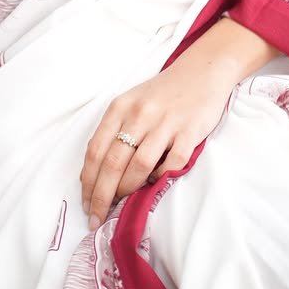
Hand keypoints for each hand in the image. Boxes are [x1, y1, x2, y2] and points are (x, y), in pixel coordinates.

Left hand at [79, 52, 233, 231]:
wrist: (202, 71)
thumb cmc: (163, 92)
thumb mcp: (132, 103)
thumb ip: (116, 131)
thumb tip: (97, 173)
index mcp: (120, 107)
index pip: (96, 150)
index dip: (88, 181)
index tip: (86, 204)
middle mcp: (139, 114)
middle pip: (113, 162)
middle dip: (102, 195)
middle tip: (97, 218)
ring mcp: (165, 123)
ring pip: (139, 165)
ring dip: (127, 190)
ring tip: (122, 206)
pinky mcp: (189, 132)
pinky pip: (172, 163)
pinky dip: (161, 178)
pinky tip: (155, 184)